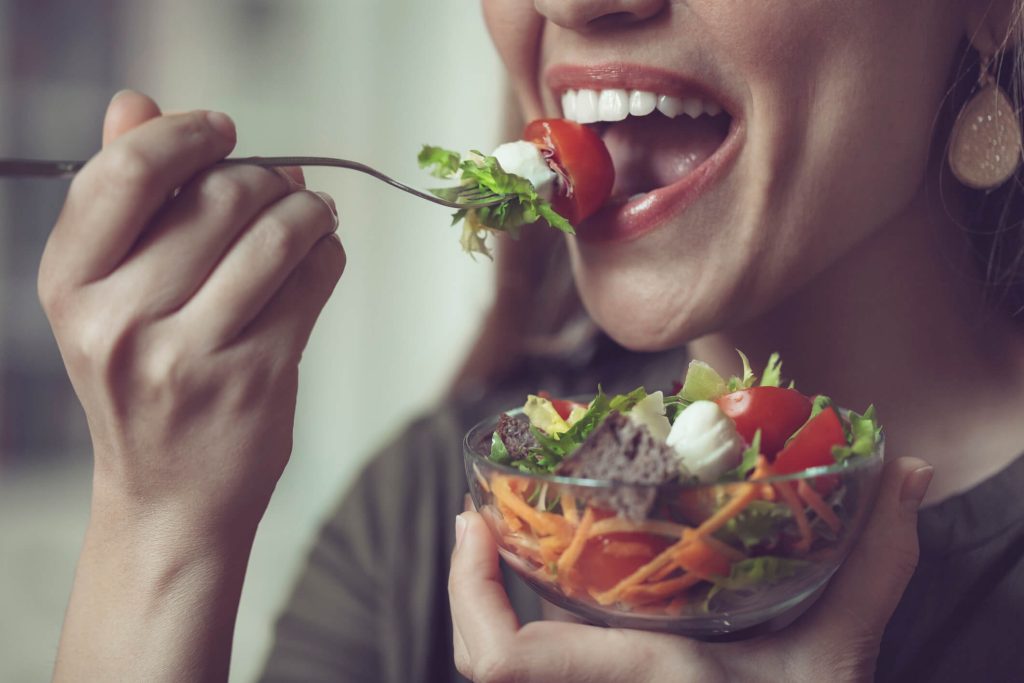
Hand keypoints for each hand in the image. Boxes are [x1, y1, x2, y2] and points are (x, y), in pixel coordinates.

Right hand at [39, 90, 343, 537]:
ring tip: (312, 213)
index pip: (127, 171)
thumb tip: (136, 102)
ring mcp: (191, 354)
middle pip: (219, 196)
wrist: (169, 498)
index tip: (221, 130)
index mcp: (71, 286)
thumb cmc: (142, 383)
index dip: (185, 133)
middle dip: (265, 179)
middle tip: (281, 189)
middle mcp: (121, 320)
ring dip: (309, 209)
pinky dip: (327, 252)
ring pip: (276, 233)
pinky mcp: (257, 377)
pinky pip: (312, 281)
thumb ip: (122, 200)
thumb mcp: (105, 298)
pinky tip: (320, 253)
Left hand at [449, 457, 932, 682]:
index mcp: (638, 681)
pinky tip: (543, 590)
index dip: (470, 597)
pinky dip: (519, 633)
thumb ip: (872, 568)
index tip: (471, 524)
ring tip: (495, 540)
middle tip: (474, 519)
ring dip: (485, 607)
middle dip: (465, 591)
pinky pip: (537, 676)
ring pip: (502, 671)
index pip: (505, 664)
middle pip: (483, 663)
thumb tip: (906, 473)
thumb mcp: (837, 661)